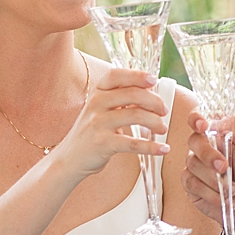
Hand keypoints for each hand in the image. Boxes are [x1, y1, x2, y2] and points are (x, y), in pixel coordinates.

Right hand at [49, 66, 170, 179]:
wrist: (70, 158)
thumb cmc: (91, 132)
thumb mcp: (100, 109)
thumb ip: (120, 98)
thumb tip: (151, 91)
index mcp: (97, 93)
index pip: (116, 76)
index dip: (136, 75)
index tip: (153, 80)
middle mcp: (96, 104)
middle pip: (132, 94)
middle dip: (154, 101)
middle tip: (164, 111)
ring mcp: (98, 123)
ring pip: (135, 115)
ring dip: (155, 122)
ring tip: (163, 128)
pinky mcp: (103, 143)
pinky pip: (133, 143)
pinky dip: (152, 146)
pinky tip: (163, 149)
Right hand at [182, 112, 234, 234]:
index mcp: (222, 135)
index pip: (202, 120)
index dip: (196, 119)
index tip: (203, 126)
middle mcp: (206, 148)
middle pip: (194, 141)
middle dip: (208, 154)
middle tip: (223, 167)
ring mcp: (197, 166)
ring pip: (193, 164)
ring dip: (213, 178)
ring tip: (234, 190)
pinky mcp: (192, 185)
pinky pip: (192, 184)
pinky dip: (209, 193)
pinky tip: (224, 199)